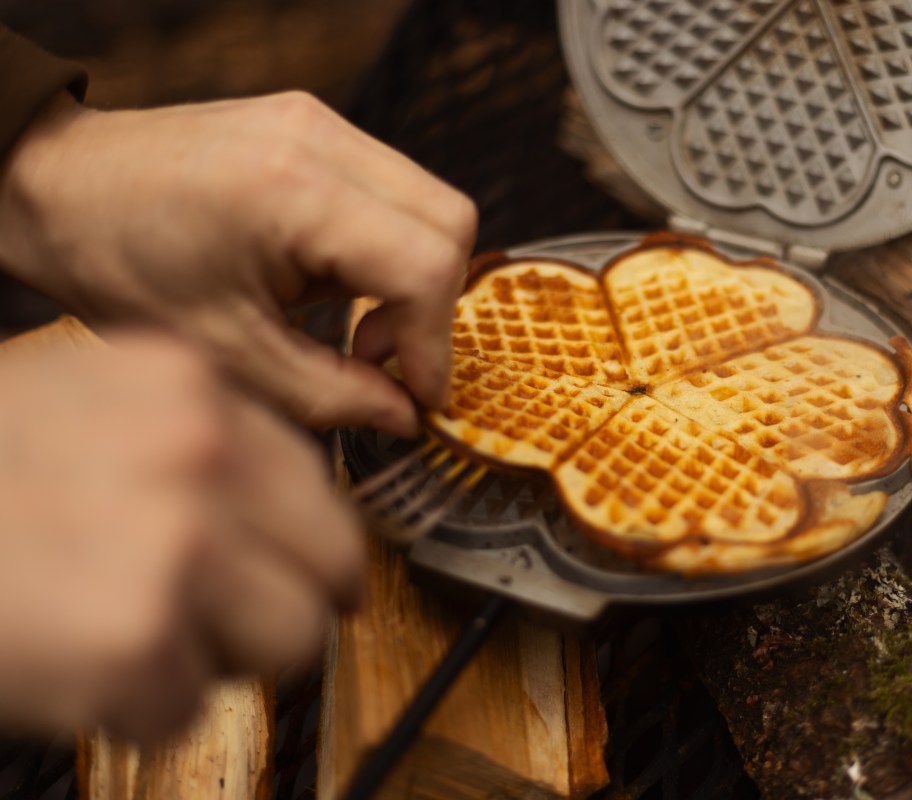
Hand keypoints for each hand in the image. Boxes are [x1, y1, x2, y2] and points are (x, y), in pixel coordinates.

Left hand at [0, 91, 476, 435]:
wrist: (60, 186)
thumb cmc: (118, 261)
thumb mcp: (223, 351)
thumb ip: (328, 393)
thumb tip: (403, 415)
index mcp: (292, 192)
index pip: (425, 263)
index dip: (433, 342)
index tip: (417, 395)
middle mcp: (319, 141)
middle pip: (451, 222)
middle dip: (432, 307)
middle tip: (378, 357)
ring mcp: (322, 124)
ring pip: (435, 203)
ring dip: (416, 276)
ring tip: (356, 323)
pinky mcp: (317, 126)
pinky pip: (397, 189)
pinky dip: (391, 247)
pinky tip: (338, 281)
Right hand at [0, 333, 364, 741]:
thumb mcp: (77, 408)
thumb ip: (182, 446)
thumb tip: (273, 518)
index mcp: (185, 386)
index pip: (315, 483)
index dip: (299, 543)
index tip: (287, 572)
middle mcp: (198, 451)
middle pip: (332, 563)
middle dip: (281, 605)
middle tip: (217, 625)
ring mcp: (176, 542)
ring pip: (287, 642)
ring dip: (213, 661)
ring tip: (125, 636)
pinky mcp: (136, 639)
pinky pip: (189, 707)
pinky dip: (133, 708)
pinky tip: (69, 665)